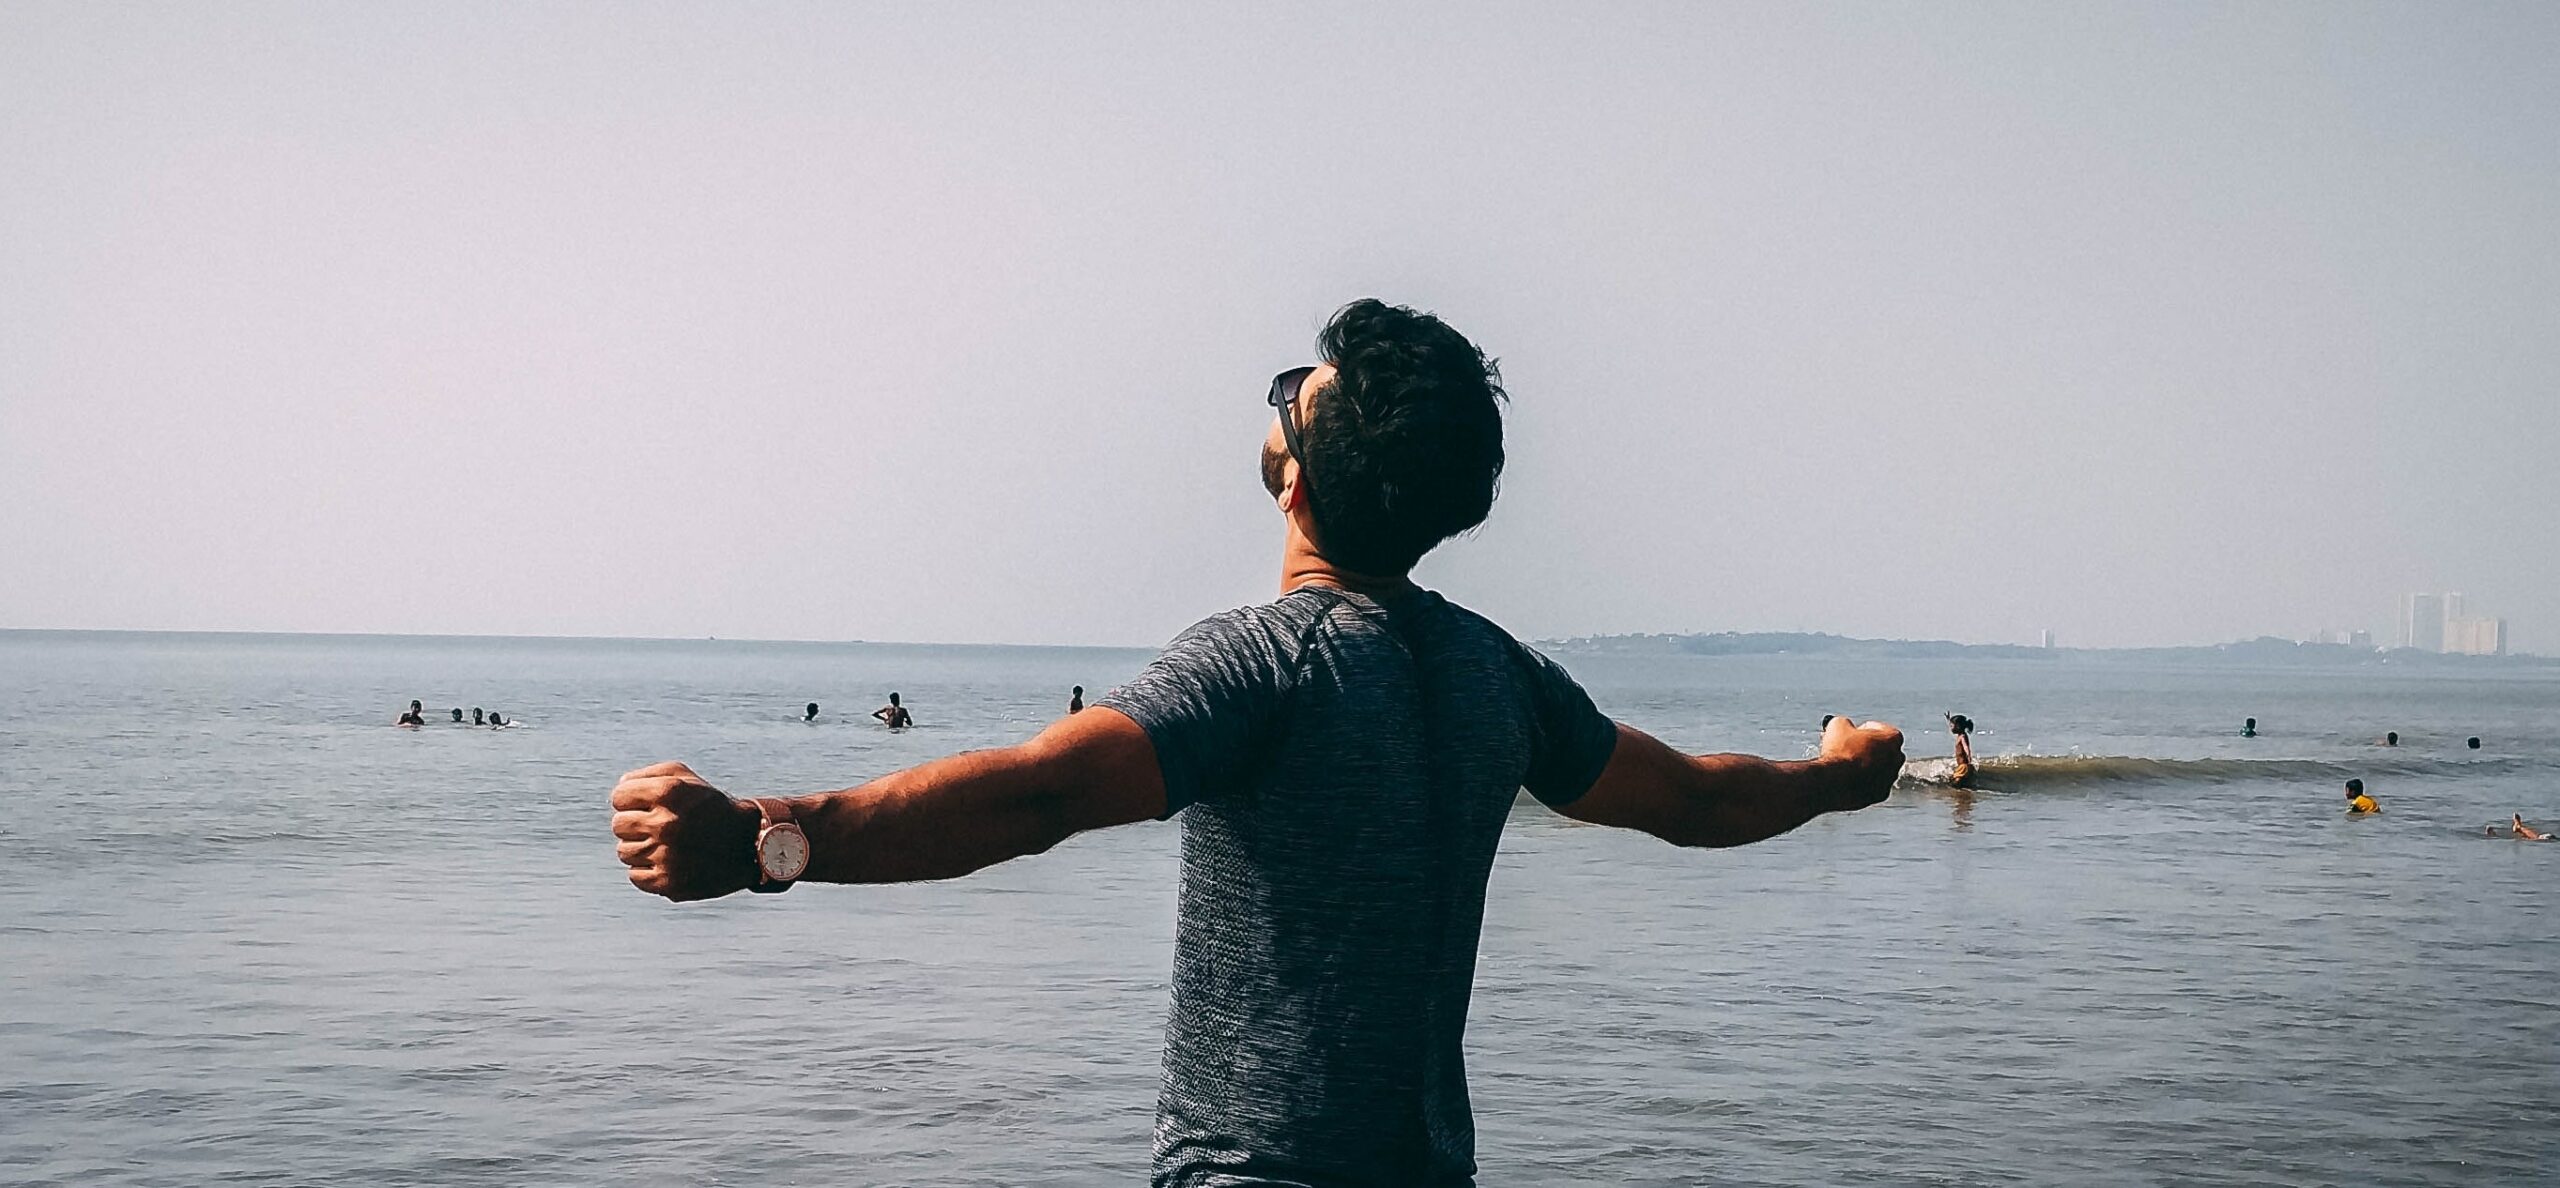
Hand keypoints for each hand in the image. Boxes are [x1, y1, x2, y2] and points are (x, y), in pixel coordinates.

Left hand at [611, 761, 760, 900]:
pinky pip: (635, 875)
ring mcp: (667, 855)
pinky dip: (648, 870)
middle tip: (660, 826)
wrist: (749, 844)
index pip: (619, 796)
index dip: (633, 800)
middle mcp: (666, 823)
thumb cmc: (711, 806)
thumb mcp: (685, 778)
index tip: (649, 805)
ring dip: (641, 848)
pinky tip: (669, 862)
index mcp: (669, 793)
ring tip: (667, 844)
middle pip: (619, 825)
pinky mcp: (669, 882)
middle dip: (636, 824)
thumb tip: (621, 788)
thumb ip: (647, 775)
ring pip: (624, 852)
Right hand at [1814, 716, 1904, 810]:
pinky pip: (1872, 786)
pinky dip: (1863, 783)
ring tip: (1846, 765)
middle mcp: (1897, 759)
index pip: (1883, 730)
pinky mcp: (1881, 795)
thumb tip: (1843, 725)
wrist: (1835, 782)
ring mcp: (1890, 779)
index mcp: (1892, 738)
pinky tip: (1847, 779)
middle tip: (1852, 748)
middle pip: (1885, 750)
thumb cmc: (1840, 753)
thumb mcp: (1837, 726)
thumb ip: (1846, 723)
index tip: (1855, 732)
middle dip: (1871, 749)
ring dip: (1867, 766)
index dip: (1866, 729)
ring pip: (1879, 770)